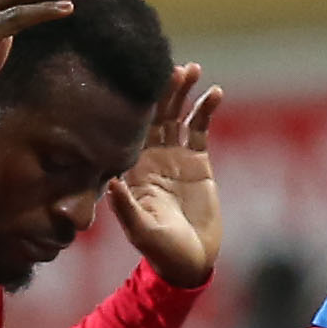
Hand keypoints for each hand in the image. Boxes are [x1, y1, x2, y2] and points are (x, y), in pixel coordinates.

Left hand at [108, 65, 226, 285]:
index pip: (130, 129)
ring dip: (183, 92)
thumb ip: (126, 208)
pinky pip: (201, 128)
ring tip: (192, 70)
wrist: (188, 260)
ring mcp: (174, 156)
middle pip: (155, 114)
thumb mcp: (140, 231)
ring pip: (177, 115)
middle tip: (172, 68)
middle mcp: (151, 156)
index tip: (140, 82)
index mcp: (132, 167)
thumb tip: (112, 182)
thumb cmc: (159, 249)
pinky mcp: (198, 161)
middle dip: (162, 91)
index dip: (136, 105)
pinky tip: (215, 92)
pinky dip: (207, 109)